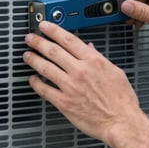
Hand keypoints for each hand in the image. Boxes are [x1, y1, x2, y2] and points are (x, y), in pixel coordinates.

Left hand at [22, 21, 146, 143]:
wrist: (121, 122)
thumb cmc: (121, 100)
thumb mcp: (115, 72)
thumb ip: (99, 58)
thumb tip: (89, 48)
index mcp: (93, 61)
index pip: (68, 40)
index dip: (53, 30)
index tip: (45, 26)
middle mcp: (80, 71)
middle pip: (53, 51)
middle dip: (38, 42)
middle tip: (30, 38)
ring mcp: (70, 87)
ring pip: (46, 68)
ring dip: (33, 59)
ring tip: (27, 55)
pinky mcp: (64, 103)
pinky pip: (45, 90)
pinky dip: (36, 83)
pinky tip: (32, 79)